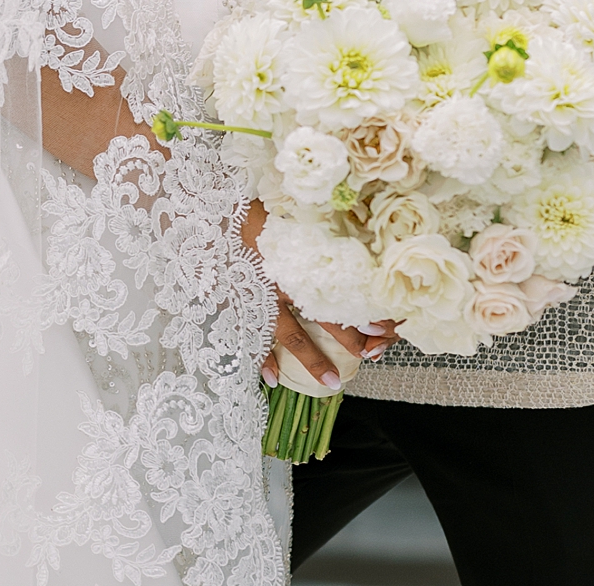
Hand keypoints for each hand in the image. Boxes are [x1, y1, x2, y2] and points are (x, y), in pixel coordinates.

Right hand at [239, 201, 397, 386]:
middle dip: (349, 337)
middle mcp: (285, 283)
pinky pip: (250, 339)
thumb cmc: (257, 213)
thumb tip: (355, 230)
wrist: (209, 217)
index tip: (384, 324)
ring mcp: (260, 299)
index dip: (363, 307)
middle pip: (323, 315)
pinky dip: (262, 360)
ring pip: (291, 334)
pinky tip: (274, 379)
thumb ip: (320, 231)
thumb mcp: (295, 217)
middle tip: (372, 354)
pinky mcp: (237, 306)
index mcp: (302, 261)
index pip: (340, 288)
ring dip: (312, 359)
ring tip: (332, 381)